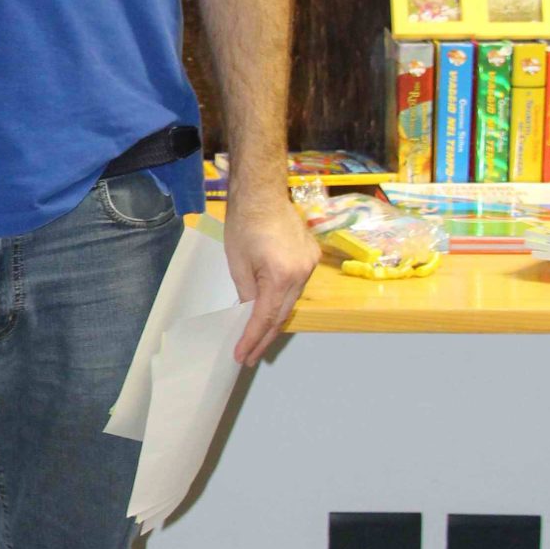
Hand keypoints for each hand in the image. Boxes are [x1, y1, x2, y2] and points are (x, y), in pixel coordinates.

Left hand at [222, 187, 319, 365]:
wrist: (263, 193)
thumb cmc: (244, 224)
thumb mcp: (237, 263)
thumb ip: (246, 292)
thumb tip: (249, 313)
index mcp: (281, 276)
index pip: (265, 317)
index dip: (252, 339)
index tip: (242, 356)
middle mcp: (302, 274)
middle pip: (282, 314)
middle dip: (264, 337)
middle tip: (250, 356)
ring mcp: (310, 264)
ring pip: (291, 301)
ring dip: (275, 319)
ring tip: (258, 338)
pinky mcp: (312, 256)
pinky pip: (297, 286)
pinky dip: (284, 299)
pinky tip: (272, 308)